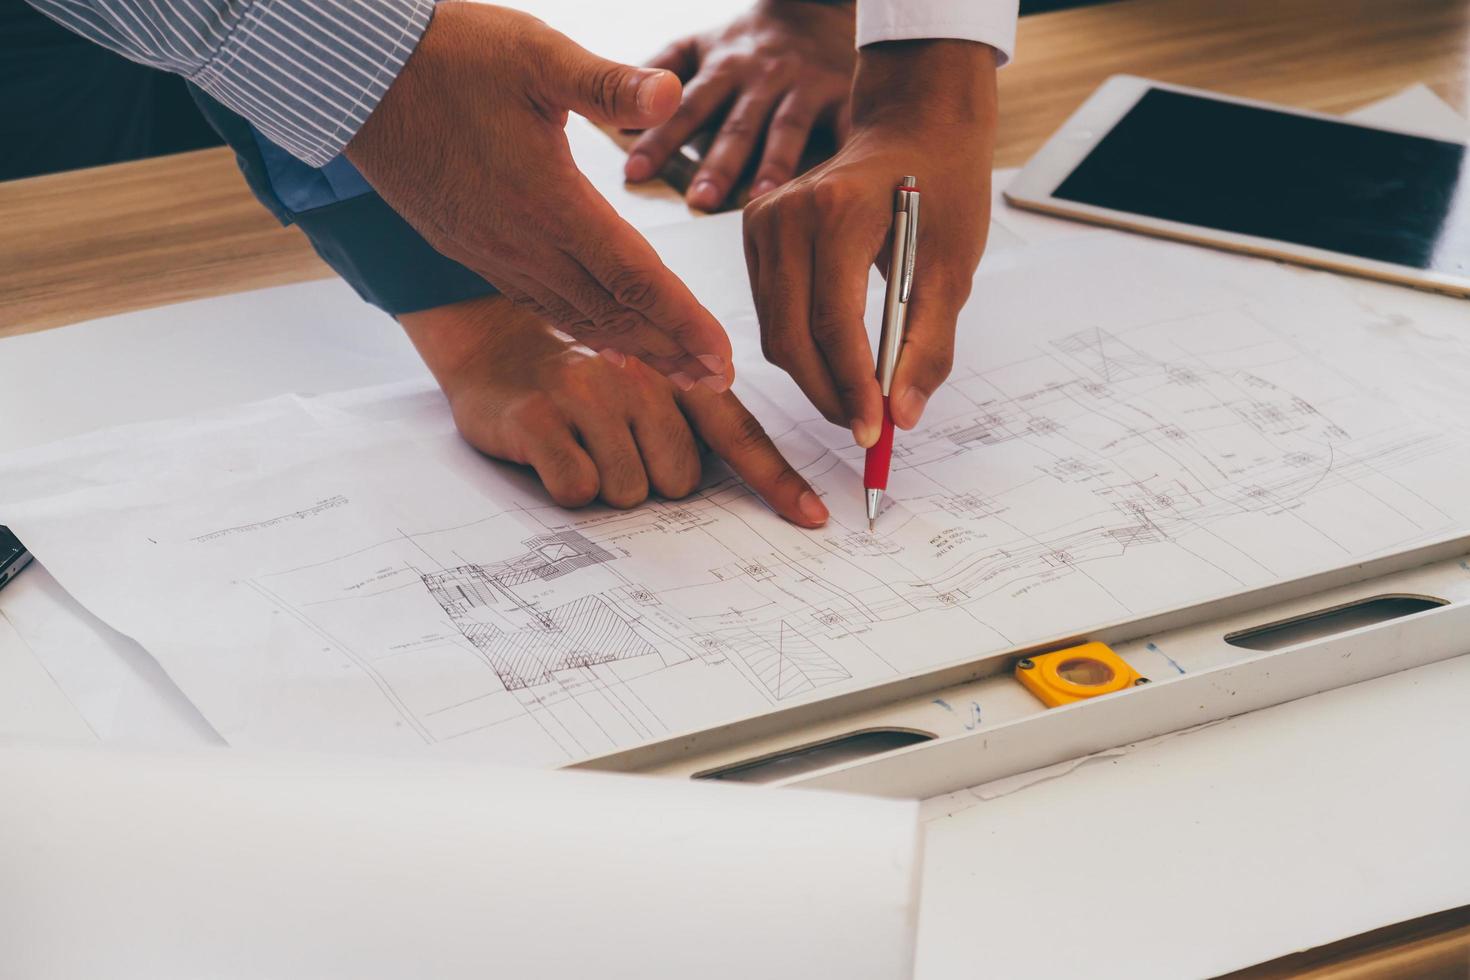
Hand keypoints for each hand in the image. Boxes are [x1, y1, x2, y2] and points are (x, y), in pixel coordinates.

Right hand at [347, 3, 732, 390]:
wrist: (360, 76)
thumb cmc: (451, 55)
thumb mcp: (536, 53)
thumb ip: (608, 83)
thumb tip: (671, 92)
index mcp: (551, 202)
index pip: (635, 278)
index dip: (683, 323)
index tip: (722, 361)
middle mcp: (524, 243)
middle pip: (613, 315)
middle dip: (670, 352)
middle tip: (717, 385)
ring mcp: (495, 254)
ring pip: (577, 318)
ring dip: (631, 349)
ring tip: (674, 374)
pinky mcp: (473, 249)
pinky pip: (541, 305)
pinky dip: (583, 329)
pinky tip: (604, 338)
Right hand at [400, 296, 829, 527]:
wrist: (495, 345)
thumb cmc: (583, 383)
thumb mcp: (646, 390)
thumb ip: (693, 425)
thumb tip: (745, 490)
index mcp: (676, 371)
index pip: (738, 433)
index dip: (776, 480)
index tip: (812, 518)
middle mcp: (640, 374)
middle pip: (679, 481)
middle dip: (649, 482)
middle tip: (613, 447)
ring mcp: (588, 392)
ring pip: (628, 492)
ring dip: (605, 487)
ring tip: (580, 444)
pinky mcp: (539, 416)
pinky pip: (578, 490)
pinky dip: (566, 487)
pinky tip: (552, 452)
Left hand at [625, 0, 855, 210]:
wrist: (816, 6)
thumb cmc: (747, 41)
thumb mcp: (699, 46)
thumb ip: (659, 77)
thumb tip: (616, 118)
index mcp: (722, 68)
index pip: (685, 107)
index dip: (659, 139)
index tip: (634, 173)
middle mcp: (762, 77)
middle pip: (737, 124)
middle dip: (718, 163)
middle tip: (700, 200)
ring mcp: (805, 85)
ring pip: (788, 129)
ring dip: (774, 165)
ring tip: (761, 201)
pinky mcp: (844, 96)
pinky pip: (846, 129)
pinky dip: (843, 157)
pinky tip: (835, 189)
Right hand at [742, 41, 996, 444]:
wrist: (915, 129)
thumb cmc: (942, 188)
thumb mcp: (954, 268)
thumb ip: (928, 345)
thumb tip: (903, 415)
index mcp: (838, 210)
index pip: (833, 322)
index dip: (852, 387)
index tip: (874, 431)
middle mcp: (786, 213)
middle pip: (791, 336)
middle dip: (829, 394)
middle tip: (867, 428)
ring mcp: (762, 221)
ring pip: (775, 333)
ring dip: (814, 377)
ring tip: (858, 400)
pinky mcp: (754, 233)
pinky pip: (769, 313)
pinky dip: (801, 347)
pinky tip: (836, 360)